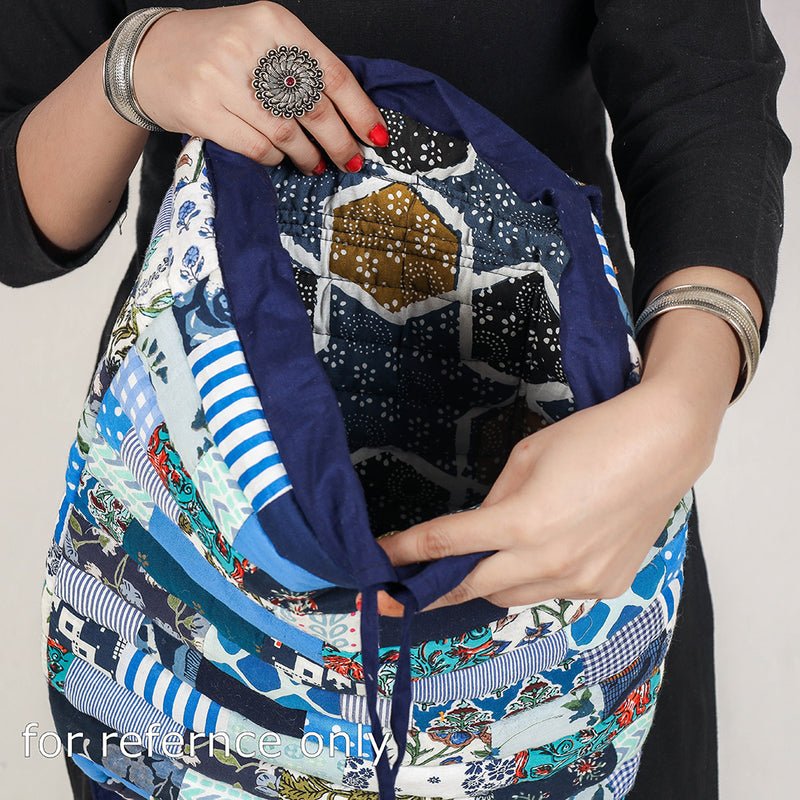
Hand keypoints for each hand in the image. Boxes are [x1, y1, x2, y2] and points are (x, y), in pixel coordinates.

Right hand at [132, 1, 388, 173]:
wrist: (148, 57)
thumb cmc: (216, 52)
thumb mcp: (261, 39)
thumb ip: (300, 67)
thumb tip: (350, 116)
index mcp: (273, 22)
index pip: (332, 73)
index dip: (360, 111)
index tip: (377, 136)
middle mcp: (250, 46)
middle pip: (313, 107)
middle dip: (340, 142)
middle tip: (351, 161)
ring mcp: (224, 79)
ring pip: (287, 133)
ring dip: (307, 156)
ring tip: (314, 164)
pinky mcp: (204, 110)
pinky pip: (258, 147)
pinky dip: (275, 159)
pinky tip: (280, 159)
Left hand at [376, 377, 714, 612]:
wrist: (663, 447)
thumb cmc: (593, 438)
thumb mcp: (528, 457)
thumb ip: (496, 501)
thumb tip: (478, 530)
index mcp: (522, 521)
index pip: (447, 544)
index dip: (406, 553)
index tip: (378, 561)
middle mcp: (548, 561)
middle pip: (472, 586)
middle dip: (434, 587)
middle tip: (405, 589)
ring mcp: (579, 581)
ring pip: (511, 597)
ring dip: (485, 583)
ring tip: (474, 565)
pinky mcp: (603, 587)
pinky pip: (549, 594)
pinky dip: (531, 580)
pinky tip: (537, 556)